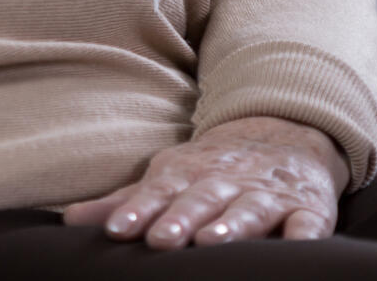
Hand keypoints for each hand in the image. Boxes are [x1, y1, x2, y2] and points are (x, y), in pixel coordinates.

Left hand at [61, 116, 347, 248]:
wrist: (285, 132)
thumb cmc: (214, 169)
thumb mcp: (169, 177)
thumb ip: (125, 202)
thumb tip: (67, 221)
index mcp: (188, 175)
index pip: (158, 193)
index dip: (137, 212)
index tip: (117, 232)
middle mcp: (226, 183)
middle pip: (201, 200)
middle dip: (180, 219)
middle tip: (161, 240)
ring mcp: (268, 195)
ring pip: (250, 210)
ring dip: (233, 226)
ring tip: (213, 242)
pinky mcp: (308, 209)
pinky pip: (309, 223)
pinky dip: (306, 235)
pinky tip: (299, 244)